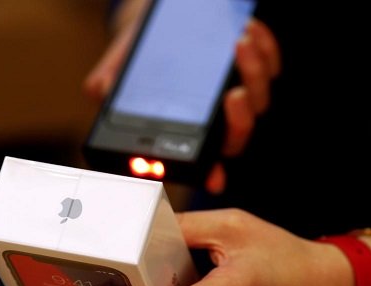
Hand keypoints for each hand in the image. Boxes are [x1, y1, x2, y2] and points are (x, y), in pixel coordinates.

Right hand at [83, 1, 280, 193]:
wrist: (155, 21)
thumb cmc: (138, 54)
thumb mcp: (119, 67)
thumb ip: (108, 81)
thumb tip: (101, 90)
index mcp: (184, 132)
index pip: (202, 161)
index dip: (210, 173)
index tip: (214, 177)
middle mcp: (213, 120)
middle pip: (237, 133)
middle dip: (239, 118)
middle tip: (231, 94)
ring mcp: (236, 94)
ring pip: (257, 98)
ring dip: (254, 73)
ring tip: (239, 43)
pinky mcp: (251, 66)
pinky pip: (269, 65)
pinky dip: (264, 49)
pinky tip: (249, 31)